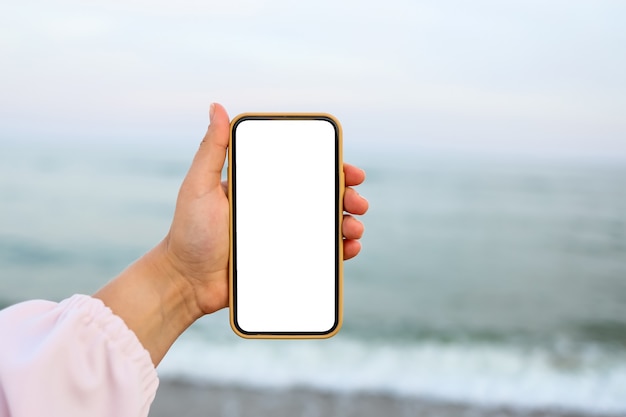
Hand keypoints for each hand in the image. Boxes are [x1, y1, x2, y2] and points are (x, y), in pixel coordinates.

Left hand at [94, 103, 367, 364]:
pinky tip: (348, 249)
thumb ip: (211, 149)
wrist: (186, 281)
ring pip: (325, 226)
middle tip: (359, 202)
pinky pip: (318, 255)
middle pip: (322, 198)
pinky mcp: (285, 262)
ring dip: (347, 224)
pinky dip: (338, 251)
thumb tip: (217, 107)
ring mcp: (282, 236)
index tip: (350, 171)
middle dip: (347, 197)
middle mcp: (276, 209)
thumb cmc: (188, 232)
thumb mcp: (199, 185)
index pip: (303, 172)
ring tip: (355, 229)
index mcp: (262, 187)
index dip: (331, 169)